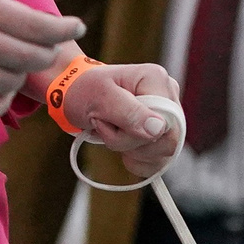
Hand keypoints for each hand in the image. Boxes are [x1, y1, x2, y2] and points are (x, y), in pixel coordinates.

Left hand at [50, 58, 184, 181]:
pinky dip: (136, 161)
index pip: (166, 123)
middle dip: (130, 143)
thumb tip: (158, 129)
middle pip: (167, 141)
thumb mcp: (100, 97)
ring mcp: (167, 120)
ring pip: (162, 155)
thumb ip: (129, 112)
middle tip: (106, 126)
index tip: (110, 120)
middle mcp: (169, 98)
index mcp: (157, 80)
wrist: (75, 96)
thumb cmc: (85, 89)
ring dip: (129, 150)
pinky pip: (157, 163)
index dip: (138, 133)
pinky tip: (122, 148)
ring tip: (111, 131)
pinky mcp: (161, 138)